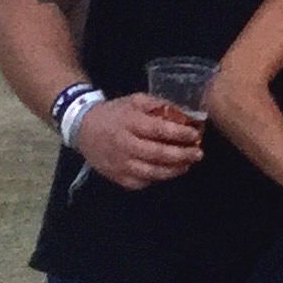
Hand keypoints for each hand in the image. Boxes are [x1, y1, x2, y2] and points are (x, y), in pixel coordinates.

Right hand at [73, 91, 203, 188]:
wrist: (83, 129)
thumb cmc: (115, 112)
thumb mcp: (136, 100)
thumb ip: (159, 106)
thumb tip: (184, 115)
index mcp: (130, 122)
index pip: (159, 130)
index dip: (179, 134)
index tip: (195, 135)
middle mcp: (124, 145)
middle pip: (157, 154)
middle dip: (181, 155)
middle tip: (198, 153)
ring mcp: (119, 164)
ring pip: (151, 172)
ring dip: (173, 170)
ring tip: (188, 164)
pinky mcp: (116, 177)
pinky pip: (140, 182)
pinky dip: (157, 179)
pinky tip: (169, 173)